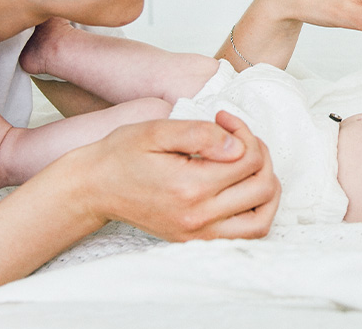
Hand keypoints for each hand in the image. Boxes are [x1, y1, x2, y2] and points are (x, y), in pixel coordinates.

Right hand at [68, 111, 279, 240]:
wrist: (93, 188)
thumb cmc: (122, 155)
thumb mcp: (155, 131)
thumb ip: (199, 134)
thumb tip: (236, 146)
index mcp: (189, 187)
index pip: (247, 158)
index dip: (244, 132)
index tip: (223, 119)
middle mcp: (198, 218)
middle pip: (261, 187)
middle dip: (260, 154)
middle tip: (239, 138)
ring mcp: (199, 234)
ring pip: (262, 219)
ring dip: (267, 187)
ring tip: (251, 164)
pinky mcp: (197, 241)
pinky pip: (246, 235)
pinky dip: (257, 212)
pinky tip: (245, 189)